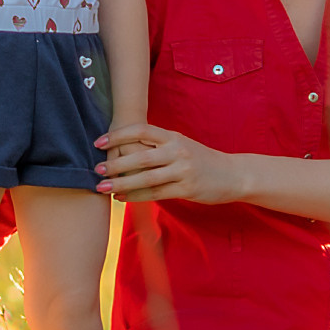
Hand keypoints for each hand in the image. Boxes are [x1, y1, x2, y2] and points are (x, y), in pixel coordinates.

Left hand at [94, 123, 241, 203]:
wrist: (233, 174)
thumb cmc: (200, 159)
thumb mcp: (181, 145)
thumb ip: (158, 146)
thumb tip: (124, 148)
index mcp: (173, 136)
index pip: (141, 130)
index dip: (118, 135)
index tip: (98, 142)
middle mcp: (177, 151)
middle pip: (140, 156)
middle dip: (116, 164)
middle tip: (96, 169)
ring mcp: (183, 170)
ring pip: (146, 178)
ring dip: (121, 184)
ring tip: (102, 188)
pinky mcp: (187, 189)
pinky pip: (156, 194)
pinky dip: (136, 196)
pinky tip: (122, 198)